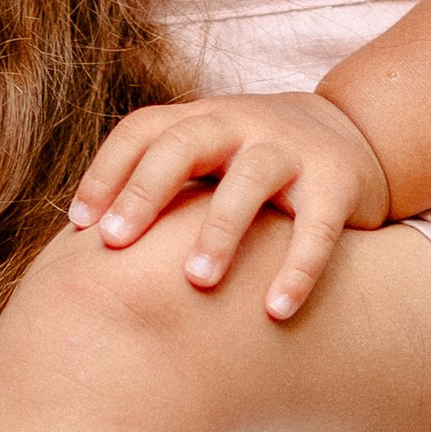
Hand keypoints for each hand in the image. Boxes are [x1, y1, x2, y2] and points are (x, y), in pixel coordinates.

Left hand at [67, 92, 391, 318]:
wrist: (353, 136)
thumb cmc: (251, 166)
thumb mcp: (206, 162)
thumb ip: (158, 190)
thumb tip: (77, 253)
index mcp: (200, 120)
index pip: (142, 132)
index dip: (107, 172)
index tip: (79, 224)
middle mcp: (240, 124)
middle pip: (185, 143)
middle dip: (147, 191)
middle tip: (114, 244)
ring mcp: (291, 149)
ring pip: (250, 179)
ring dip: (221, 229)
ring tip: (198, 282)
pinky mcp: (338, 181)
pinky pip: (316, 227)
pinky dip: (298, 269)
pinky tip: (276, 311)